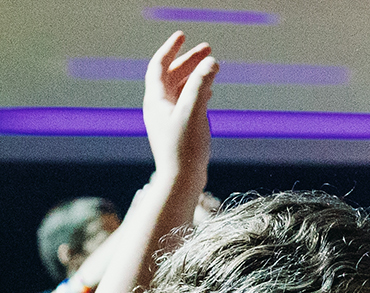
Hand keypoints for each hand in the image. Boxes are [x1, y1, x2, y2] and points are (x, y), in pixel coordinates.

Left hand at [142, 32, 215, 185]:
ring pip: (180, 89)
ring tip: (213, 66)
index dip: (170, 49)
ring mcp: (168, 119)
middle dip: (189, 60)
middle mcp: (159, 108)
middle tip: (208, 49)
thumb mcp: (194, 112)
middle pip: (171, 75)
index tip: (183, 35)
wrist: (182, 181)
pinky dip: (197, 91)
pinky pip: (186, 103)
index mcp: (156, 100)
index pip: (159, 66)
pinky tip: (209, 92)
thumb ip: (201, 84)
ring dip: (195, 75)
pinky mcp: (178, 130)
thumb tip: (210, 62)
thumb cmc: (185, 148)